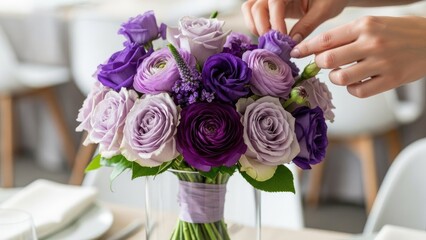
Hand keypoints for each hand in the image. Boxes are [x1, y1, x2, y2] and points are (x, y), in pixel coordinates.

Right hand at [241, 0, 347, 40]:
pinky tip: (269, 36)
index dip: (276, 22)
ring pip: (249, 8)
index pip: (274, 2)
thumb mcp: (324, 10)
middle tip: (274, 45)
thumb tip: (292, 44)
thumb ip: (307, 26)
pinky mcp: (268, 4)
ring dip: (255, 26)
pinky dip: (255, 24)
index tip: (283, 40)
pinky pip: (252, 12)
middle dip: (262, 28)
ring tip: (269, 40)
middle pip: (256, 7)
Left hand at [291, 16, 425, 97]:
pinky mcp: (391, 80)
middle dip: (320, 64)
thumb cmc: (398, 32)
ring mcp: (382, 62)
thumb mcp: (372, 24)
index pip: (325, 39)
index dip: (305, 48)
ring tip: (344, 72)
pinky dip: (353, 89)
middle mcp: (372, 43)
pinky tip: (358, 81)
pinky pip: (358, 91)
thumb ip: (346, 36)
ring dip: (336, 77)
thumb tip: (318, 50)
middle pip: (327, 59)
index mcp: (364, 25)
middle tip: (324, 64)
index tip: (294, 53)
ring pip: (340, 77)